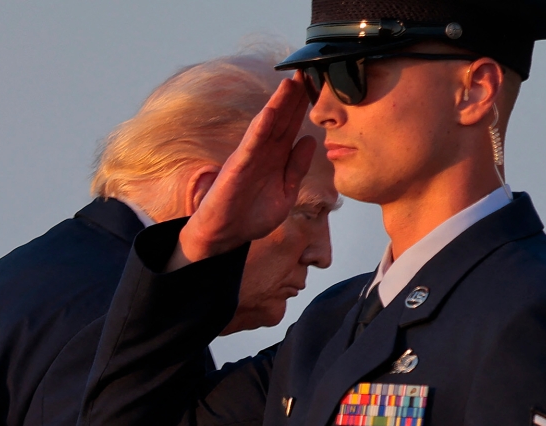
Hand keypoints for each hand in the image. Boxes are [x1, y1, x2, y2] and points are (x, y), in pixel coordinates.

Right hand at [169, 74, 316, 268]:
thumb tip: (311, 142)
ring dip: (278, 104)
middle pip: (281, 119)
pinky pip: (250, 144)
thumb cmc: (252, 216)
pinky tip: (270, 112)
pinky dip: (260, 127)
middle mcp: (262, 152)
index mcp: (274, 157)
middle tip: (309, 70)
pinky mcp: (237, 167)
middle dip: (294, 96)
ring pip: (266, 125)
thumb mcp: (285, 192)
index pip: (291, 127)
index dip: (304, 107)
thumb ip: (296, 168)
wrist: (226, 236)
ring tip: (291, 82)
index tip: (318, 85)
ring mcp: (249, 157)